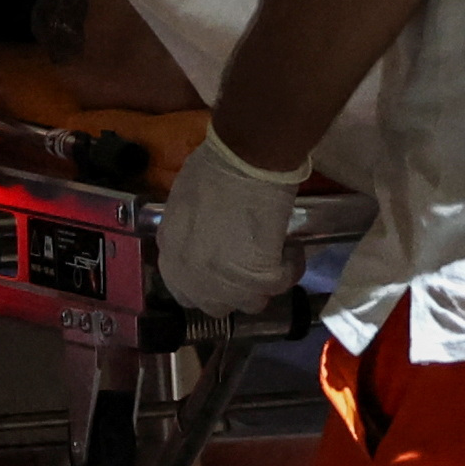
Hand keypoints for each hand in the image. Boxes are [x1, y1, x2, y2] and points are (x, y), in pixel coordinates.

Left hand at [159, 129, 309, 320]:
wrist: (245, 159)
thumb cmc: (214, 166)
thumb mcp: (183, 201)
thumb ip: (187, 230)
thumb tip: (203, 238)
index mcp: (171, 252)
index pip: (183, 291)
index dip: (205, 286)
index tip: (222, 273)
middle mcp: (193, 275)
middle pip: (216, 306)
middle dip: (233, 292)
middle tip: (250, 268)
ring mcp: (225, 282)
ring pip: (251, 303)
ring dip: (263, 286)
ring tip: (274, 258)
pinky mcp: (259, 278)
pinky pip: (282, 284)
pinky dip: (291, 268)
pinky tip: (293, 249)